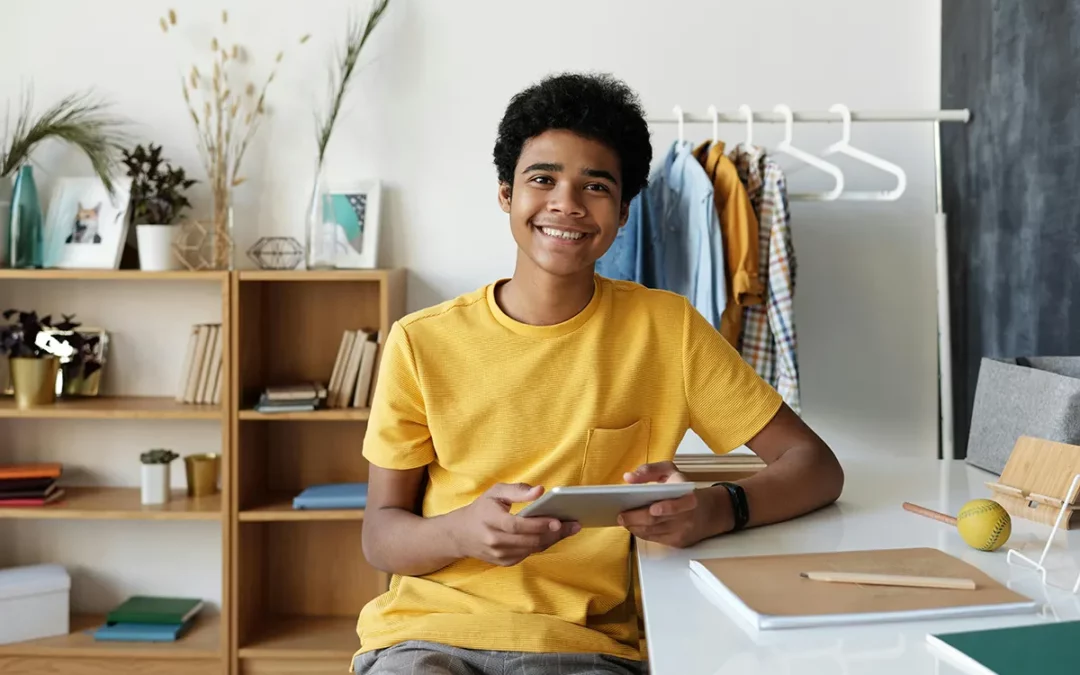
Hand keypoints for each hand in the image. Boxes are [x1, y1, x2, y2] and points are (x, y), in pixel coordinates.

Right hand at [448, 483, 580, 566]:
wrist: (461, 534)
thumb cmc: (482, 509)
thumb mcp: (495, 492)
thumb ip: (518, 490)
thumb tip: (541, 491)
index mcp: (491, 520)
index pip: (518, 525)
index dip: (539, 524)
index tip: (558, 520)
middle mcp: (494, 541)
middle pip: (529, 540)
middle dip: (554, 533)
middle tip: (574, 524)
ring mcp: (499, 555)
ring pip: (532, 549)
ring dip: (552, 540)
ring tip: (570, 528)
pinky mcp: (504, 562)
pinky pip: (528, 554)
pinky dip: (542, 545)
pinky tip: (554, 535)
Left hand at [618, 461, 706, 547]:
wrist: (708, 512)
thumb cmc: (684, 489)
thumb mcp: (671, 472)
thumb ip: (650, 470)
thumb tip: (628, 478)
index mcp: (688, 497)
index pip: (679, 505)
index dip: (667, 508)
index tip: (652, 508)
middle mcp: (687, 516)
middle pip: (657, 521)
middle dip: (636, 518)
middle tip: (621, 515)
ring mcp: (682, 531)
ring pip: (653, 532)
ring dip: (635, 527)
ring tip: (623, 519)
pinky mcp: (677, 542)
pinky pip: (654, 539)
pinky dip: (641, 533)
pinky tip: (633, 525)